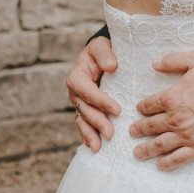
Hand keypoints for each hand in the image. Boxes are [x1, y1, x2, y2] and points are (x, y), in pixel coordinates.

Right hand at [66, 37, 119, 151]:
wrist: (101, 55)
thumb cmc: (102, 50)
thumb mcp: (101, 45)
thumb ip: (104, 53)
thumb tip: (111, 66)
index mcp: (77, 77)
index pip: (88, 91)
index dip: (101, 101)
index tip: (117, 110)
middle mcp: (75, 92)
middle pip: (85, 110)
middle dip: (98, 122)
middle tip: (111, 133)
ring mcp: (79, 103)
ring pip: (83, 120)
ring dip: (90, 134)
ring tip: (99, 147)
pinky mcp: (85, 109)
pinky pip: (84, 124)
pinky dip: (87, 136)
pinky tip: (94, 146)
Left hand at [129, 50, 193, 170]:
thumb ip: (173, 60)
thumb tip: (154, 63)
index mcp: (172, 96)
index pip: (150, 104)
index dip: (142, 107)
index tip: (140, 110)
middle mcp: (176, 118)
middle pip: (151, 126)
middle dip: (139, 129)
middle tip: (133, 132)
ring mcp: (187, 135)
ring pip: (160, 145)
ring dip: (146, 149)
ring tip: (138, 153)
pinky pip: (178, 158)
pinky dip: (166, 163)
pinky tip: (159, 164)